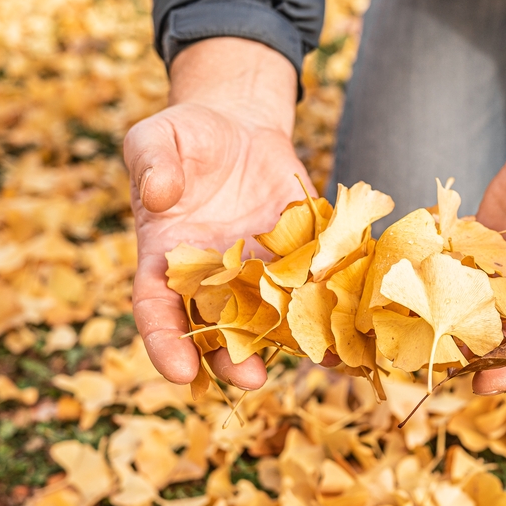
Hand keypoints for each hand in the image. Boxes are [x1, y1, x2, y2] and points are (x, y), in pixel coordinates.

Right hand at [125, 38, 309, 389]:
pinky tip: (353, 329)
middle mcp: (212, 278)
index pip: (156, 309)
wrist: (238, 128)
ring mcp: (257, 272)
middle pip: (218, 329)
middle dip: (233, 357)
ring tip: (317, 359)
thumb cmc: (185, 138)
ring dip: (291, 342)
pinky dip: (330, 309)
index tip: (178, 371)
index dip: (165, 342)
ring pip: (271, 318)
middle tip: (250, 377)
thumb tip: (159, 194)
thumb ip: (152, 163)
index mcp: (165, 259)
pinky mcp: (297, 258)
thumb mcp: (156, 138)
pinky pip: (311, 289)